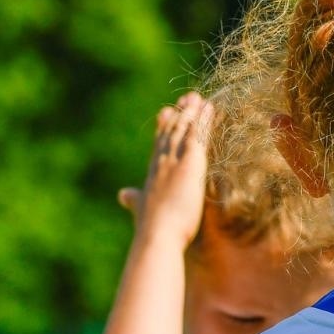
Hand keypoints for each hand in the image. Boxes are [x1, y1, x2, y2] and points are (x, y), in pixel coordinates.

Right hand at [117, 92, 214, 248]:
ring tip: (199, 98)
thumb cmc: (150, 229)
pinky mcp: (190, 163)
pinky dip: (204, 121)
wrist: (157, 235)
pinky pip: (199, 136)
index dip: (164, 128)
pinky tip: (211, 109)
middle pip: (170, 132)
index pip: (158, 145)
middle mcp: (161, 162)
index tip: (166, 112)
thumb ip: (133, 200)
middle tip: (186, 98)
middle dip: (179, 114)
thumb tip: (123, 195)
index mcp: (152, 174)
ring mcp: (174, 160)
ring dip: (192, 112)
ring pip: (184, 129)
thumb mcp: (140, 210)